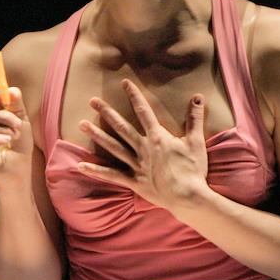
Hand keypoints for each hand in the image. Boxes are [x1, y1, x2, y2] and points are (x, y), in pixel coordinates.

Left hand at [74, 78, 211, 214]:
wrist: (189, 197)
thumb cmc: (194, 170)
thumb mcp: (195, 142)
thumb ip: (195, 118)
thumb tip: (198, 97)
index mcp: (158, 137)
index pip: (144, 111)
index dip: (134, 95)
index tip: (124, 83)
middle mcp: (143, 148)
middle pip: (121, 126)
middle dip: (106, 112)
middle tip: (92, 100)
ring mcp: (137, 165)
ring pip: (113, 147)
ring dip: (96, 135)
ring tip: (81, 124)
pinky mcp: (134, 182)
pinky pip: (111, 175)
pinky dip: (96, 171)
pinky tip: (80, 166)